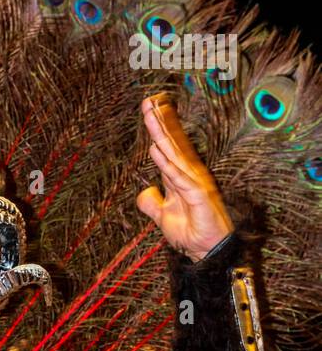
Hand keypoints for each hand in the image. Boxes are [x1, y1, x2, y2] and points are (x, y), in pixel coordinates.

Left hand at [136, 94, 232, 260]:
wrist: (205, 251)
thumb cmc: (191, 231)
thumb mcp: (163, 217)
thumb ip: (152, 204)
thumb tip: (144, 193)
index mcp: (179, 176)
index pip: (168, 146)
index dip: (160, 127)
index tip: (150, 107)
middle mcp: (188, 174)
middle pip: (171, 143)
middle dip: (160, 122)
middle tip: (148, 100)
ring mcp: (194, 183)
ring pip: (174, 154)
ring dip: (161, 134)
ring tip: (150, 114)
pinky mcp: (198, 195)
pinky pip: (179, 177)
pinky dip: (167, 163)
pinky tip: (156, 149)